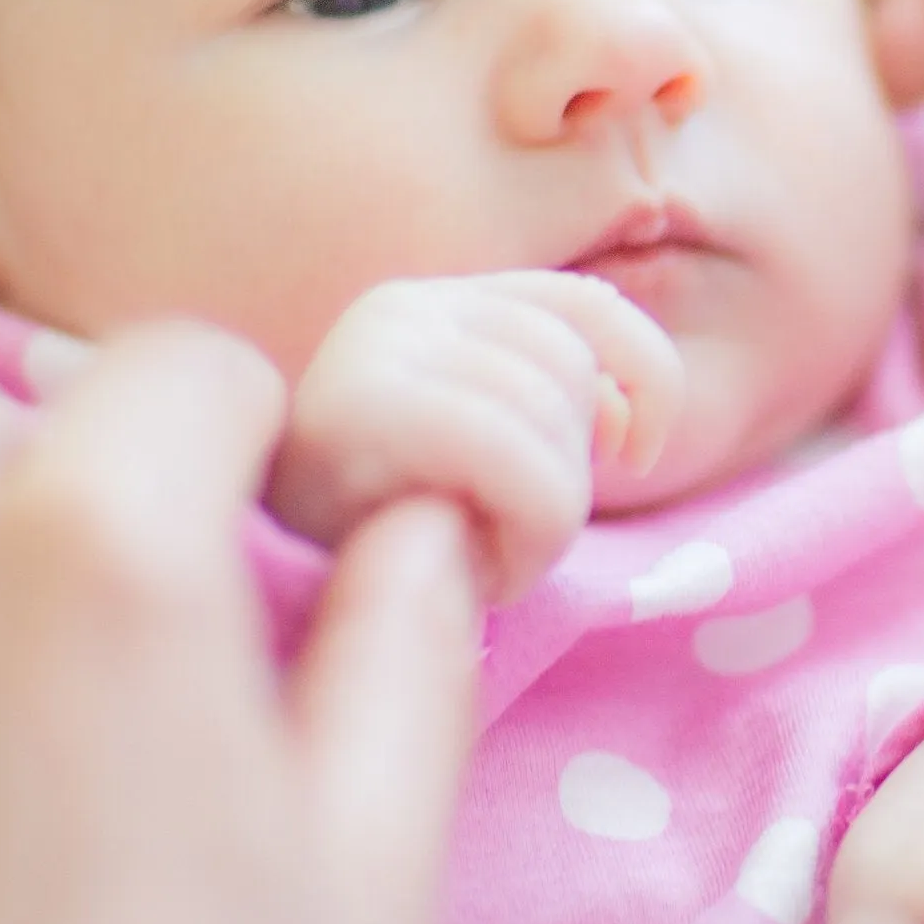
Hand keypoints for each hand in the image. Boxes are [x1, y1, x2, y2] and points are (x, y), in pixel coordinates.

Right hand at [269, 270, 684, 602]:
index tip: (638, 455)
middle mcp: (396, 308)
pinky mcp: (355, 409)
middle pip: (570, 365)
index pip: (588, 306)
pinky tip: (485, 576)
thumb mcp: (493, 470)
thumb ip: (561, 413)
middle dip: (571, 472)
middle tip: (507, 540)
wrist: (275, 617)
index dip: (648, 375)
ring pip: (550, 413)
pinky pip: (515, 454)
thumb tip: (626, 418)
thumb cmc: (395, 557)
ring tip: (481, 560)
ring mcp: (368, 350)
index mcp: (434, 306)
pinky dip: (530, 530)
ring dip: (548, 520)